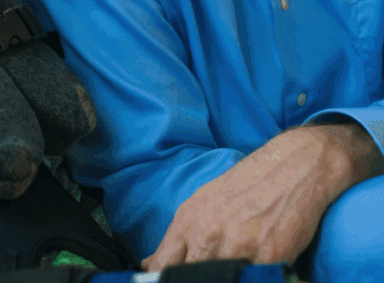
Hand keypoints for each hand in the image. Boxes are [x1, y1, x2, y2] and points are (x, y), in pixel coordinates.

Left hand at [141, 124, 379, 271]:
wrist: (289, 168)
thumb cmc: (244, 186)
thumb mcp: (203, 204)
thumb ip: (178, 238)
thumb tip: (150, 264)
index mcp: (189, 220)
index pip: (164, 264)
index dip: (164, 280)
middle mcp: (208, 233)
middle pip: (191, 278)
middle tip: (202, 280)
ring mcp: (238, 247)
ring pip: (220, 281)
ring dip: (224, 282)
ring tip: (229, 276)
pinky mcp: (270, 258)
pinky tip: (250, 278)